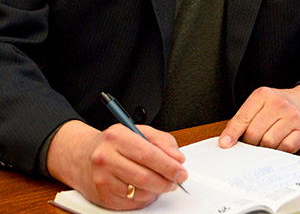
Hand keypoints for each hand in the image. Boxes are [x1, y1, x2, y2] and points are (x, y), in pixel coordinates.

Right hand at [47, 120, 187, 210]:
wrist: (82, 156)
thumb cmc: (114, 143)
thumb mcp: (138, 131)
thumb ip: (162, 141)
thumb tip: (178, 159)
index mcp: (117, 137)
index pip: (148, 154)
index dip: (168, 165)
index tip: (181, 171)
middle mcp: (106, 158)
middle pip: (144, 177)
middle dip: (166, 181)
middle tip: (176, 181)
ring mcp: (102, 179)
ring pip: (139, 193)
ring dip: (156, 191)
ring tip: (160, 183)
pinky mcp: (102, 196)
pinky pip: (131, 204)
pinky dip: (144, 199)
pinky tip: (145, 189)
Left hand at [219, 85, 299, 153]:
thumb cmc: (282, 105)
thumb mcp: (263, 103)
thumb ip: (246, 117)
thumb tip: (228, 139)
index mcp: (264, 95)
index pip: (243, 117)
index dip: (232, 133)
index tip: (225, 144)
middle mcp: (278, 104)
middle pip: (254, 132)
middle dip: (249, 143)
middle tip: (251, 144)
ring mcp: (292, 117)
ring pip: (268, 142)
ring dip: (264, 148)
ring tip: (266, 144)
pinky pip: (285, 148)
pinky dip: (279, 151)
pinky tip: (279, 146)